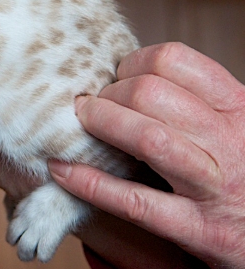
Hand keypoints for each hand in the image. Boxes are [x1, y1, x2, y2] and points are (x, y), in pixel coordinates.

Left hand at [49, 43, 244, 267]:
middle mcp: (228, 142)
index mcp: (237, 108)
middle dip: (108, 94)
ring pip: (147, 139)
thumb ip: (193, 101)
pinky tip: (63, 171)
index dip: (131, 63)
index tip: (115, 77)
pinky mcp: (199, 229)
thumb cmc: (242, 168)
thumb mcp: (232, 125)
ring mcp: (213, 186)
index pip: (172, 61)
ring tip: (79, 124)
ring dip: (101, 125)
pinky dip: (91, 183)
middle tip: (92, 105)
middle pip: (150, 94)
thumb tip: (128, 78)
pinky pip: (134, 202)